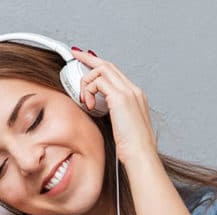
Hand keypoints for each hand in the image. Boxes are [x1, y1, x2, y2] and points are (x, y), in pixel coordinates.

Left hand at [71, 48, 158, 164]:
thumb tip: (97, 108)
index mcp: (136, 96)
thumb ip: (112, 114)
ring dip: (86, 82)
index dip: (99, 65)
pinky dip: (88, 91)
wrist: (141, 156)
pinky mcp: (120, 98)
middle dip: (89, 58)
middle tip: (75, 55)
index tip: (85, 61)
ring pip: (102, 69)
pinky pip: (98, 81)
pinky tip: (88, 105)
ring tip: (84, 100)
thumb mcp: (122, 127)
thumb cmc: (132, 148)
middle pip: (108, 65)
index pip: (115, 73)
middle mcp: (134, 90)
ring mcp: (128, 92)